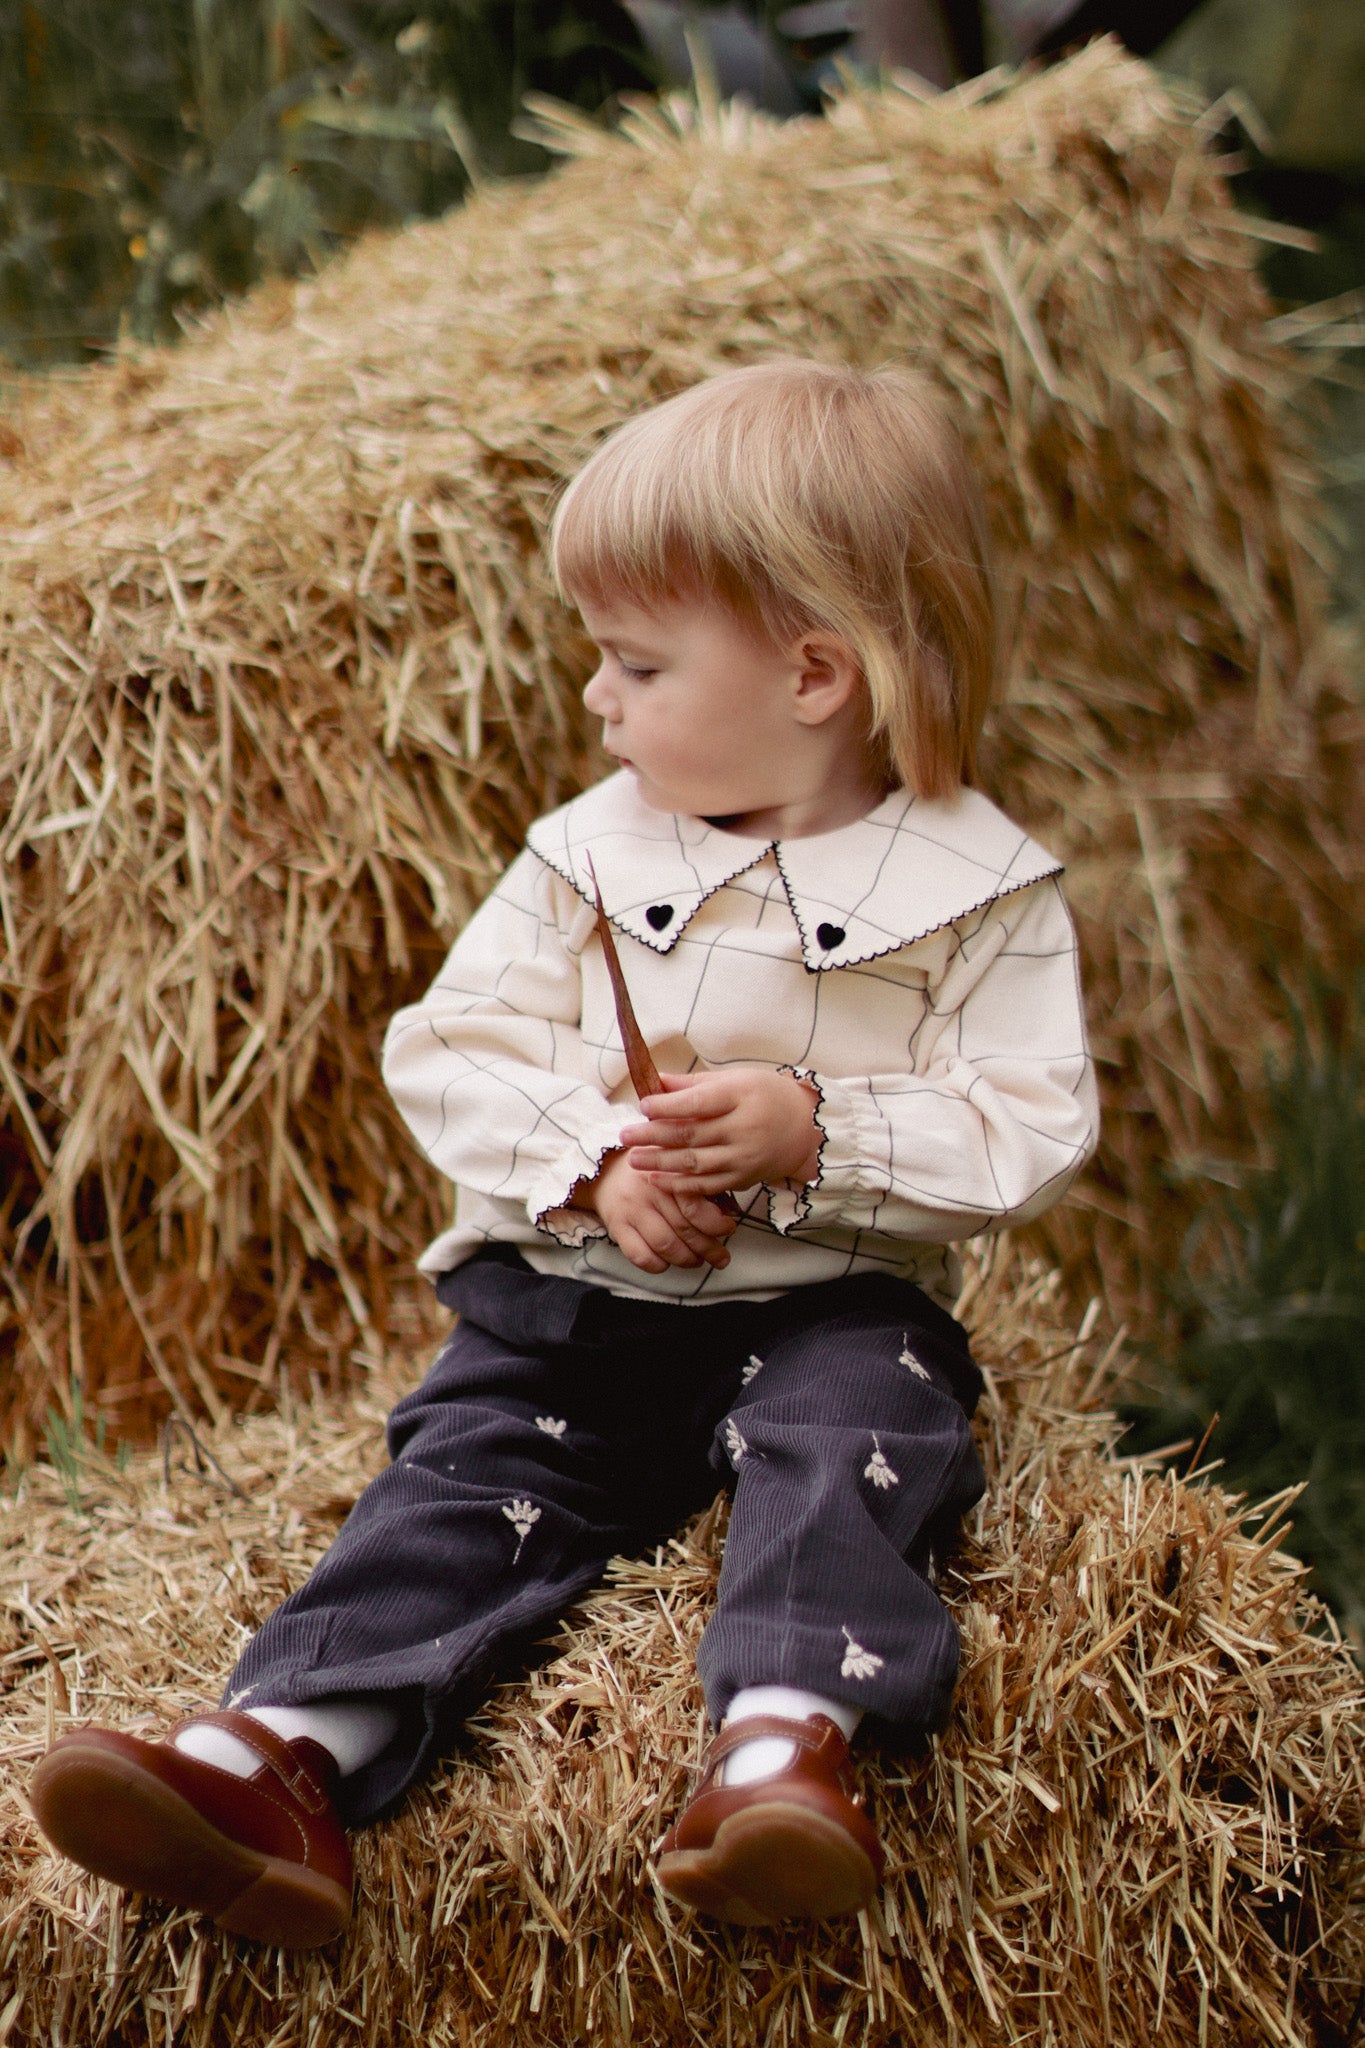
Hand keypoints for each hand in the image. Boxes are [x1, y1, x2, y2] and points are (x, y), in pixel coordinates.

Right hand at [579, 1149, 737, 1273]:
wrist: (604, 1170)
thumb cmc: (649, 1170)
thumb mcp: (675, 1166)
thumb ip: (699, 1184)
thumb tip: (729, 1211)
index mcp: (667, 1173)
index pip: (695, 1206)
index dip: (716, 1223)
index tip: (729, 1228)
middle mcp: (648, 1191)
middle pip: (684, 1229)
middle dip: (709, 1249)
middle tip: (721, 1257)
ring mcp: (631, 1211)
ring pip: (666, 1245)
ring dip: (687, 1259)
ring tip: (698, 1260)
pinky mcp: (617, 1228)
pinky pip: (640, 1256)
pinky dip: (658, 1265)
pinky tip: (668, 1262)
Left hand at [619, 1068, 820, 1197]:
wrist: (805, 1129)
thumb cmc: (766, 1096)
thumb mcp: (736, 1079)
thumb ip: (695, 1083)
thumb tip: (657, 1081)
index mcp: (741, 1096)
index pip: (698, 1103)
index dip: (667, 1106)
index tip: (643, 1106)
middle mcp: (744, 1128)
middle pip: (691, 1134)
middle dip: (653, 1136)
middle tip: (625, 1135)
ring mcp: (744, 1157)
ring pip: (694, 1163)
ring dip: (660, 1163)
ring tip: (634, 1159)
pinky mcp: (743, 1178)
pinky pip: (706, 1185)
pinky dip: (679, 1184)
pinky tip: (657, 1179)